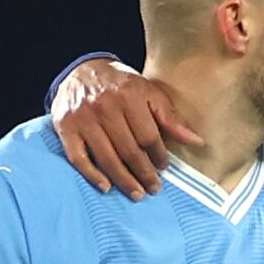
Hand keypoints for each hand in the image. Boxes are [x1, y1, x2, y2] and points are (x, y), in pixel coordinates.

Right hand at [51, 60, 201, 197]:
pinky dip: (92, 175)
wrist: (82, 70)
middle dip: (144, 173)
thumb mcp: (148, 92)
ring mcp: (83, 118)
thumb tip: (197, 141)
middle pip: (128, 150)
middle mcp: (104, 106)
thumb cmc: (120, 85)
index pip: (148, 136)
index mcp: (129, 96)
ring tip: (137, 193)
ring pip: (106, 158)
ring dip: (123, 180)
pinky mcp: (66, 128)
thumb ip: (170, 118)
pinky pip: (79, 158)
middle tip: (153, 189)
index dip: (159, 156)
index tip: (164, 168)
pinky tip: (106, 187)